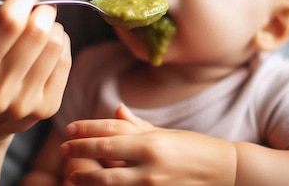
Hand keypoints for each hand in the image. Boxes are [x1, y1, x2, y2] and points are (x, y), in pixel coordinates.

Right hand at [0, 0, 71, 184]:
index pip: (8, 24)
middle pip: (37, 33)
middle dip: (43, 9)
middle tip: (39, 5)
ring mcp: (24, 103)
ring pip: (55, 45)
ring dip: (53, 26)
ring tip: (43, 26)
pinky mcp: (45, 109)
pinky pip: (65, 62)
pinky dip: (61, 44)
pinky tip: (49, 44)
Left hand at [60, 104, 236, 185]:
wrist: (225, 172)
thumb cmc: (194, 148)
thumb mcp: (166, 133)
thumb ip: (137, 125)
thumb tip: (116, 110)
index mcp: (151, 140)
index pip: (111, 130)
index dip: (87, 129)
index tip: (69, 129)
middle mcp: (150, 161)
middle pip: (105, 152)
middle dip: (80, 151)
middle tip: (62, 150)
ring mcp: (152, 184)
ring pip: (109, 181)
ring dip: (88, 178)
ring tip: (73, 177)